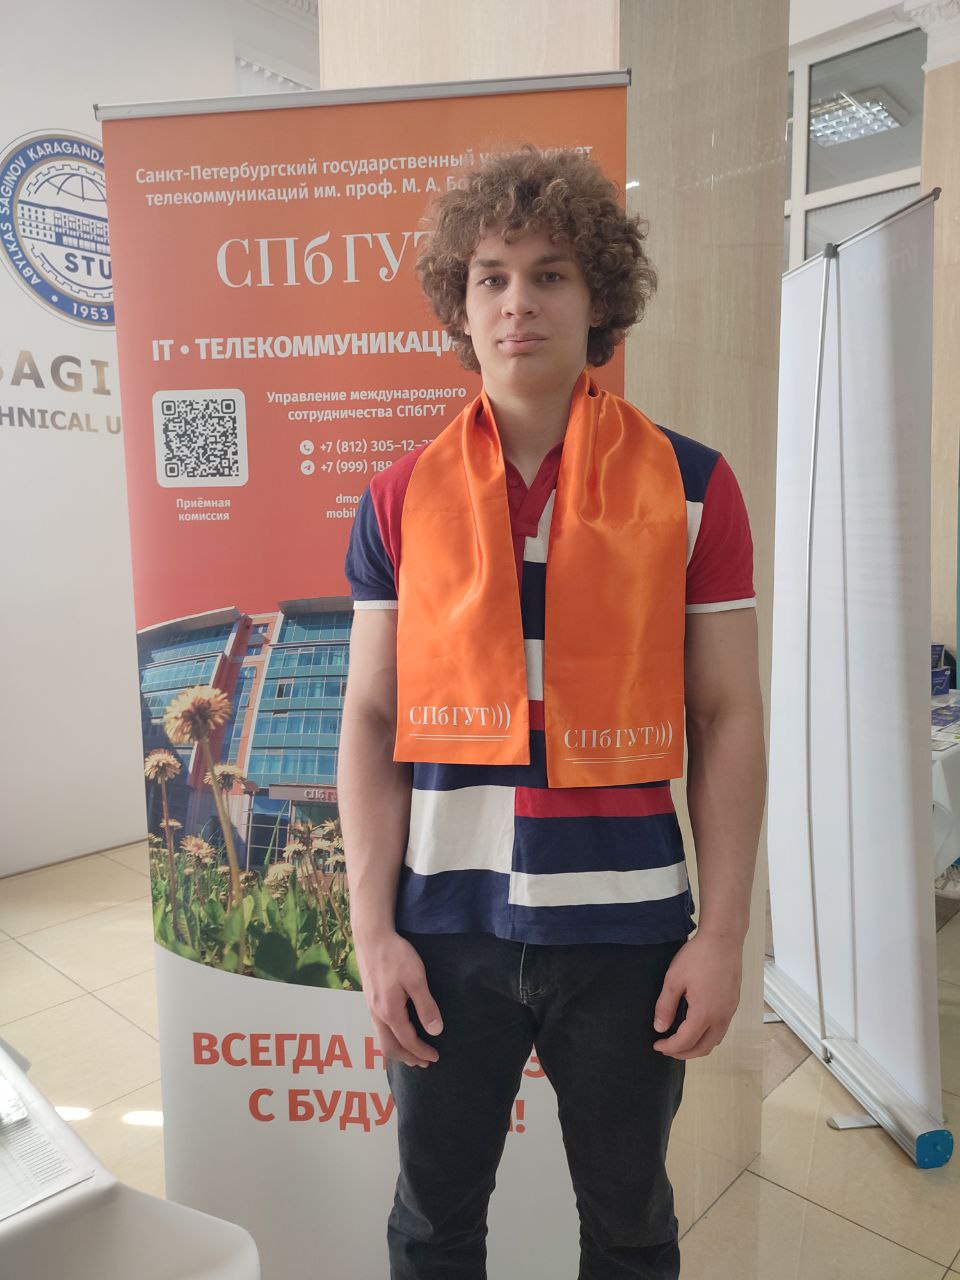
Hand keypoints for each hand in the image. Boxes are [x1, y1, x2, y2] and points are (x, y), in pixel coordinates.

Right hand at [355, 930, 443, 1067]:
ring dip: (398, 1049)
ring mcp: (371, 1008)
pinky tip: (398, 1032)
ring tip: (412, 1052)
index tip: (435, 1057)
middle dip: (408, 1057)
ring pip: (382, 1039)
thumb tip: (436, 1031)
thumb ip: (426, 1006)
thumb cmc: (396, 956)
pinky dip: (390, 1038)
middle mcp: (377, 1014)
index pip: (407, 1041)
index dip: (422, 1052)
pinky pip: (379, 1029)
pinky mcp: (370, 1000)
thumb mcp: (416, 979)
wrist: (372, 938)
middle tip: (424, 1062)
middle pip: (390, 1047)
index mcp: (390, 1012)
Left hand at [651, 931, 742, 1059]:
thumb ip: (665, 1007)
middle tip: (667, 1048)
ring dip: (698, 1046)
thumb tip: (659, 1028)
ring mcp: (730, 1011)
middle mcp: (721, 1017)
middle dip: (684, 1053)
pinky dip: (708, 1035)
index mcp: (704, 1014)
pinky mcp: (733, 1003)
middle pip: (704, 1048)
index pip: (685, 1042)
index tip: (656, 1045)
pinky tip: (697, 1026)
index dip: (669, 1047)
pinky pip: (721, 1029)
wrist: (723, 939)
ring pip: (715, 1040)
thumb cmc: (698, 956)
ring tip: (681, 1041)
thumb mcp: (674, 980)